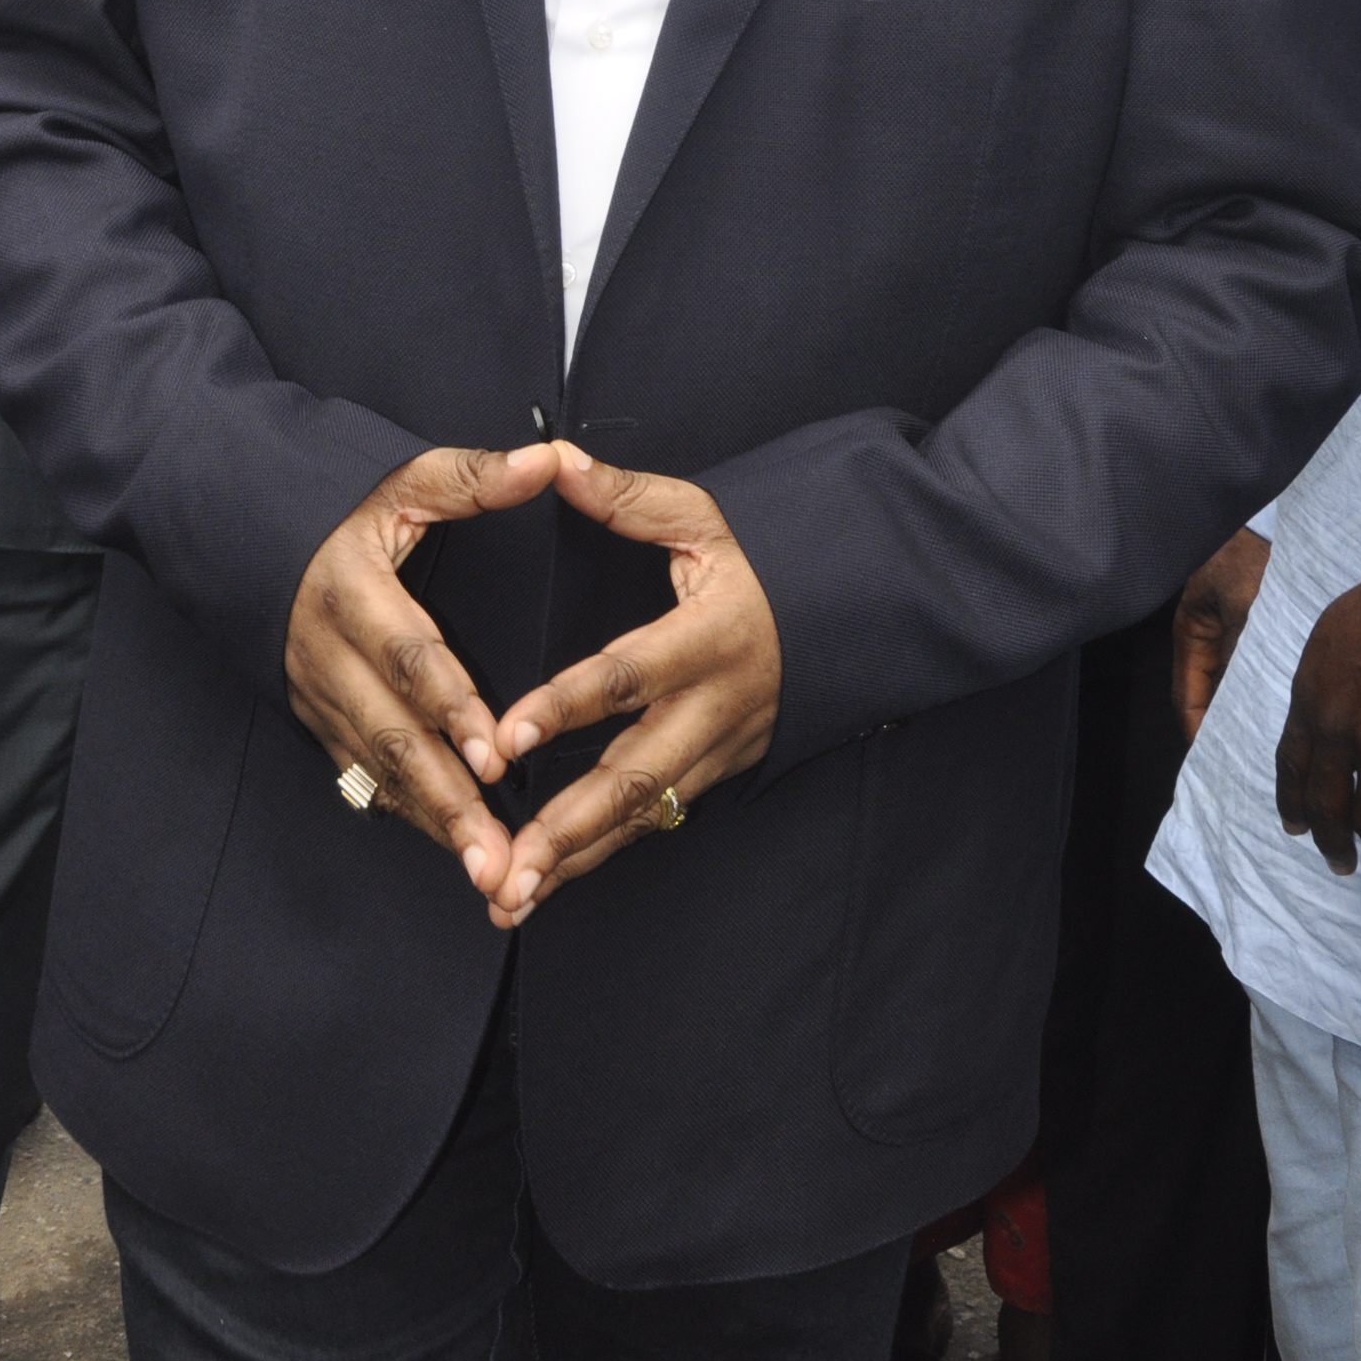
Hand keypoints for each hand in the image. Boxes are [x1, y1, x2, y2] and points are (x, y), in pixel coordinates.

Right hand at [284, 442, 562, 901]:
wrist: (236, 527)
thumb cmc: (333, 501)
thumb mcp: (397, 477)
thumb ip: (472, 477)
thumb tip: (547, 462)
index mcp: (352, 591)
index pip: (410, 658)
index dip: (454, 710)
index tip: (499, 757)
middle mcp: (328, 652)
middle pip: (394, 738)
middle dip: (448, 802)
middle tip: (499, 855)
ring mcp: (317, 693)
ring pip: (378, 770)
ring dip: (433, 824)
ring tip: (487, 872)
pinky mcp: (315, 718)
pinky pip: (363, 776)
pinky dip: (407, 814)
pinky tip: (450, 847)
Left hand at [483, 446, 781, 929]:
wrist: (855, 611)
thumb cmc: (770, 557)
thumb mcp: (705, 516)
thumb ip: (626, 498)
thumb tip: (555, 461)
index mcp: (708, 637)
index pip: (626, 678)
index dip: (564, 708)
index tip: (505, 739)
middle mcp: (715, 706)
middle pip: (635, 778)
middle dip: (566, 829)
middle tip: (506, 869)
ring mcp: (719, 748)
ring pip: (642, 817)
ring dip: (576, 861)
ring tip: (510, 899)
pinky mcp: (718, 772)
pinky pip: (654, 821)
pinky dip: (600, 855)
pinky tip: (547, 884)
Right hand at [1172, 525, 1271, 745]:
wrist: (1274, 511)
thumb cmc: (1248, 552)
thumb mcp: (1244, 604)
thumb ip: (1242, 652)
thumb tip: (1246, 702)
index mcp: (1192, 632)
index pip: (1187, 699)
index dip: (1199, 733)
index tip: (1216, 764)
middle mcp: (1212, 635)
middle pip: (1215, 693)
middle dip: (1230, 725)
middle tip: (1251, 762)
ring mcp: (1237, 628)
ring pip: (1241, 679)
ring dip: (1254, 704)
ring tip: (1274, 739)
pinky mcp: (1263, 621)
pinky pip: (1262, 661)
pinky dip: (1272, 682)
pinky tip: (1293, 701)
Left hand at [1274, 560, 1360, 883]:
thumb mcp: (1324, 645)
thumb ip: (1317, 690)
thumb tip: (1319, 720)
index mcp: (1309, 704)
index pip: (1291, 769)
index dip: (1293, 805)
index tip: (1298, 829)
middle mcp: (1339, 734)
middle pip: (1330, 808)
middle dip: (1336, 845)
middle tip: (1343, 866)